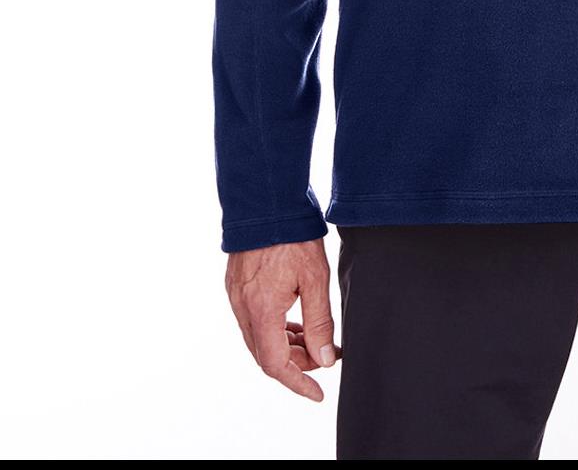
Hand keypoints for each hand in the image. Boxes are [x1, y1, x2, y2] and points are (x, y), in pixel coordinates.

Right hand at [225, 237, 341, 401]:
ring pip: (259, 339)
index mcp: (262, 310)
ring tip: (314, 339)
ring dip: (286, 346)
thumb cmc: (293, 234)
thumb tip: (325, 359)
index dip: (298, 383)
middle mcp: (243, 308)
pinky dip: (274, 329)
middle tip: (326, 356)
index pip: (276, 365)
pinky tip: (294, 321)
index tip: (318, 393)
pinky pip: (253, 321)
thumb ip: (320, 322)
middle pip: (266, 355)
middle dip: (296, 364)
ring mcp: (236, 297)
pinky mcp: (236, 286)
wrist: (266, 199)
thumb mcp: (315, 278)